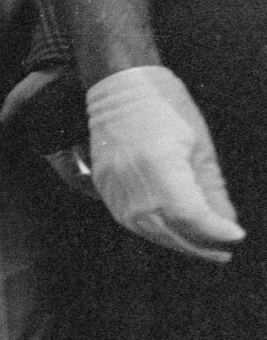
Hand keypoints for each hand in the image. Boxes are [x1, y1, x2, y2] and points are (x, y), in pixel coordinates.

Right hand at [86, 67, 245, 261]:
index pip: (190, 213)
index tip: (236, 235)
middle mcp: (131, 180)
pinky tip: (171, 233)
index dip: (214, 229)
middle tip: (222, 253)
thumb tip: (226, 220)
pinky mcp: (103, 185)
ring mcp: (113, 185)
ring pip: (145, 229)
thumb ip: (211, 187)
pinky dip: (152, 231)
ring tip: (200, 248)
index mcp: (159, 165)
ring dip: (175, 242)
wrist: (120, 86)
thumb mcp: (199, 145)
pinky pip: (128, 219)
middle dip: (196, 245)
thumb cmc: (165, 106)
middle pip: (166, 228)